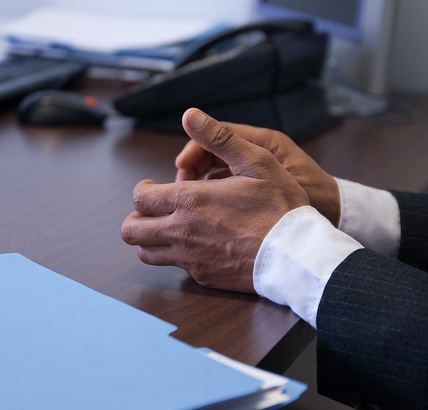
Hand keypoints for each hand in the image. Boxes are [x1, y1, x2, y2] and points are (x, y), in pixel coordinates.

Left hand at [121, 108, 308, 293]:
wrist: (297, 256)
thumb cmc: (281, 208)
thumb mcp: (257, 162)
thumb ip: (220, 138)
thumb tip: (190, 115)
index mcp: (190, 200)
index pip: (138, 198)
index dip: (141, 190)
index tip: (154, 188)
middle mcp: (182, 231)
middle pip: (130, 230)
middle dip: (137, 217)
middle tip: (154, 210)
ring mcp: (190, 257)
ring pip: (146, 253)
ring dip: (150, 239)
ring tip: (169, 228)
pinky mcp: (202, 276)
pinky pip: (174, 266)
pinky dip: (176, 255)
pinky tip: (196, 244)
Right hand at [176, 120, 339, 225]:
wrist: (338, 217)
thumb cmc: (313, 194)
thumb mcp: (273, 173)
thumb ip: (238, 152)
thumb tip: (198, 124)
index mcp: (264, 143)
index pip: (216, 135)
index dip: (194, 150)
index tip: (181, 170)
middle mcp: (258, 152)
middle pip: (211, 152)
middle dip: (193, 168)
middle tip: (183, 189)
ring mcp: (256, 171)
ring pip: (214, 170)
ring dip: (199, 183)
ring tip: (191, 200)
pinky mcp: (256, 187)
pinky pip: (224, 185)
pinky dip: (211, 194)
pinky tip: (206, 208)